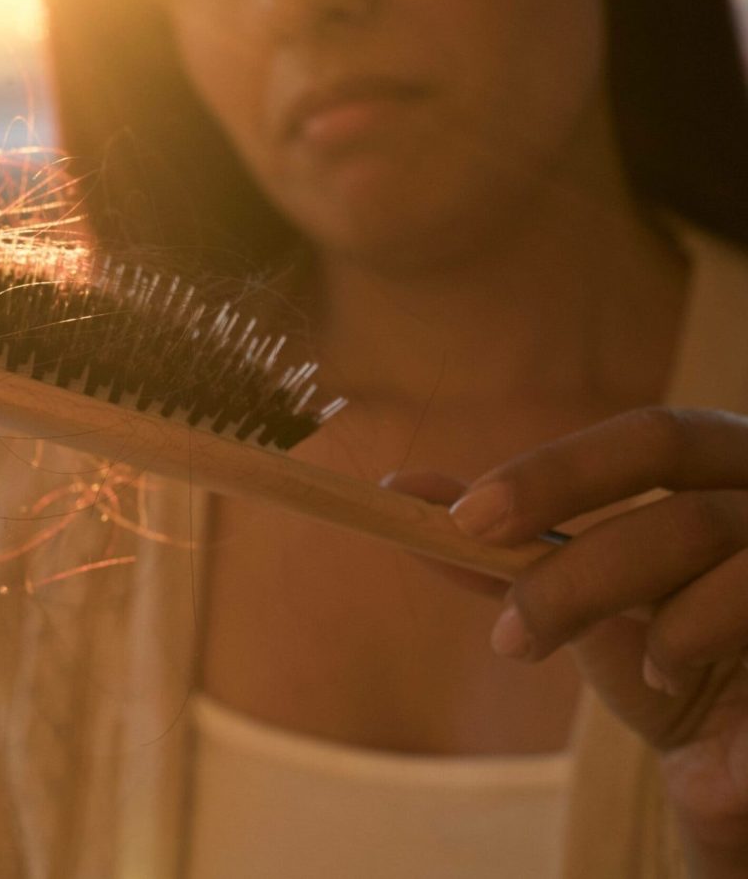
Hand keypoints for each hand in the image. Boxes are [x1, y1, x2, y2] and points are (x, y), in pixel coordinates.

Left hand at [389, 407, 747, 874]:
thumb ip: (510, 550)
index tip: (463, 518)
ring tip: (583, 654)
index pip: (650, 437)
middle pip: (674, 450)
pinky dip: (691, 637)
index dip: (556, 469)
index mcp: (724, 470)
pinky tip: (664, 677)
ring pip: (708, 528)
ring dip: (614, 593)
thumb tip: (400, 490)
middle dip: (565, 509)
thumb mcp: (586, 602)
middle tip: (487, 575)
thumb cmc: (674, 659)